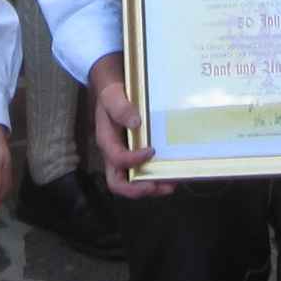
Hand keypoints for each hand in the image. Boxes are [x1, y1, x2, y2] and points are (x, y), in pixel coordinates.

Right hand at [87, 53, 167, 198]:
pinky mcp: (135, 155)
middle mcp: (114, 154)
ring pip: (133, 182)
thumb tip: (136, 123)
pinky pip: (143, 172)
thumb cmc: (112, 94)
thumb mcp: (113, 95)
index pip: (117, 159)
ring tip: (172, 184)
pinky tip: (173, 172)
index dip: (133, 160)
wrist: (114, 90)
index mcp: (106, 141)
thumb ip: (120, 107)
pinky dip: (157, 177)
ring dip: (152, 187)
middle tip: (160, 186)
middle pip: (119, 183)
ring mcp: (125, 157)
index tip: (151, 150)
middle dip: (139, 189)